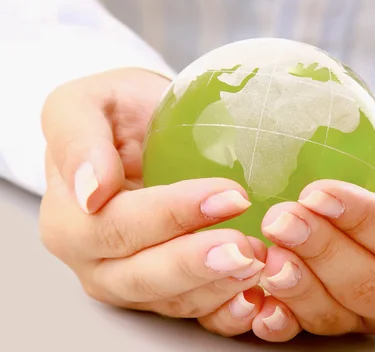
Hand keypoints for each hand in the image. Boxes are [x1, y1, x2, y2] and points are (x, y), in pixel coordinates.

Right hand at [39, 68, 266, 336]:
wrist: (138, 128)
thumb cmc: (114, 111)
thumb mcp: (83, 104)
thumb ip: (77, 139)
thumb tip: (91, 190)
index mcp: (71, 219)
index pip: (119, 226)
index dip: (173, 215)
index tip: (228, 195)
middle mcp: (96, 261)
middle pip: (144, 277)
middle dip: (199, 265)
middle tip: (247, 248)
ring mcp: (132, 280)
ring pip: (174, 300)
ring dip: (220, 287)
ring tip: (262, 262)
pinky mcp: (167, 288)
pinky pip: (196, 310)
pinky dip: (228, 310)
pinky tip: (259, 298)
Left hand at [250, 98, 374, 339]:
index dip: (363, 222)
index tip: (321, 193)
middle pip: (367, 284)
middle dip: (321, 252)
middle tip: (283, 218)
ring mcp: (372, 308)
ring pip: (335, 311)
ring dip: (297, 284)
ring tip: (266, 251)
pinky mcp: (338, 307)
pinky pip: (309, 323)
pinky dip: (282, 316)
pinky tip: (258, 300)